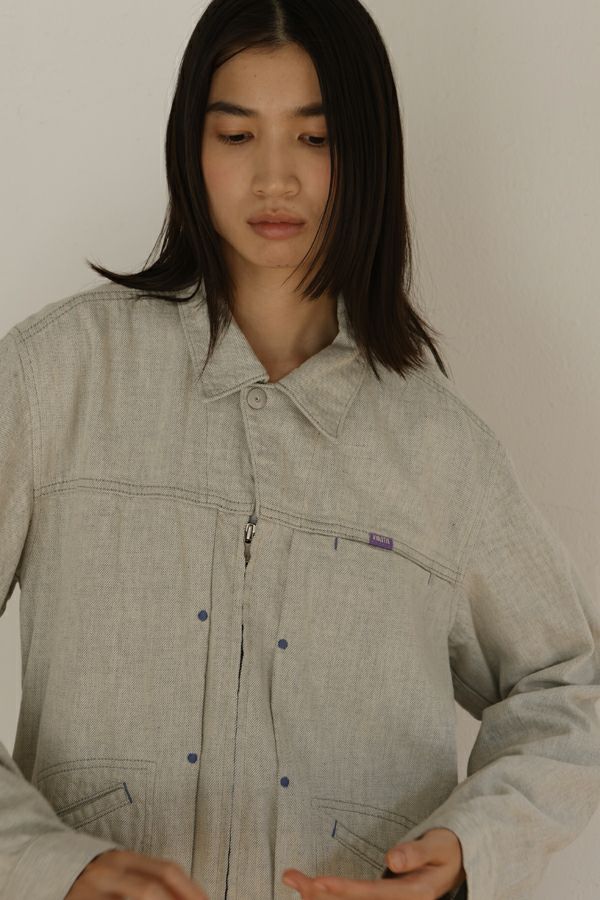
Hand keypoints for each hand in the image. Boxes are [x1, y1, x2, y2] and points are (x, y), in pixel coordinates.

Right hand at [65, 848, 209, 899]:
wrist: (45, 869)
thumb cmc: (97, 878)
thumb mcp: (122, 870)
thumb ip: (150, 879)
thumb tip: (190, 895)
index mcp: (124, 858)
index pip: (166, 871)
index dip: (191, 890)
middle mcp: (108, 872)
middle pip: (150, 891)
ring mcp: (90, 893)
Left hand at [282, 827, 465, 898]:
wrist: (458, 862)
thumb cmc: (446, 849)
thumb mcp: (439, 846)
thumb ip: (416, 853)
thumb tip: (392, 860)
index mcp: (415, 894)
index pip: (373, 894)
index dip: (345, 890)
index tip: (319, 882)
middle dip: (320, 895)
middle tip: (290, 876)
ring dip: (320, 897)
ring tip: (293, 878)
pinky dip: (331, 896)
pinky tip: (310, 888)